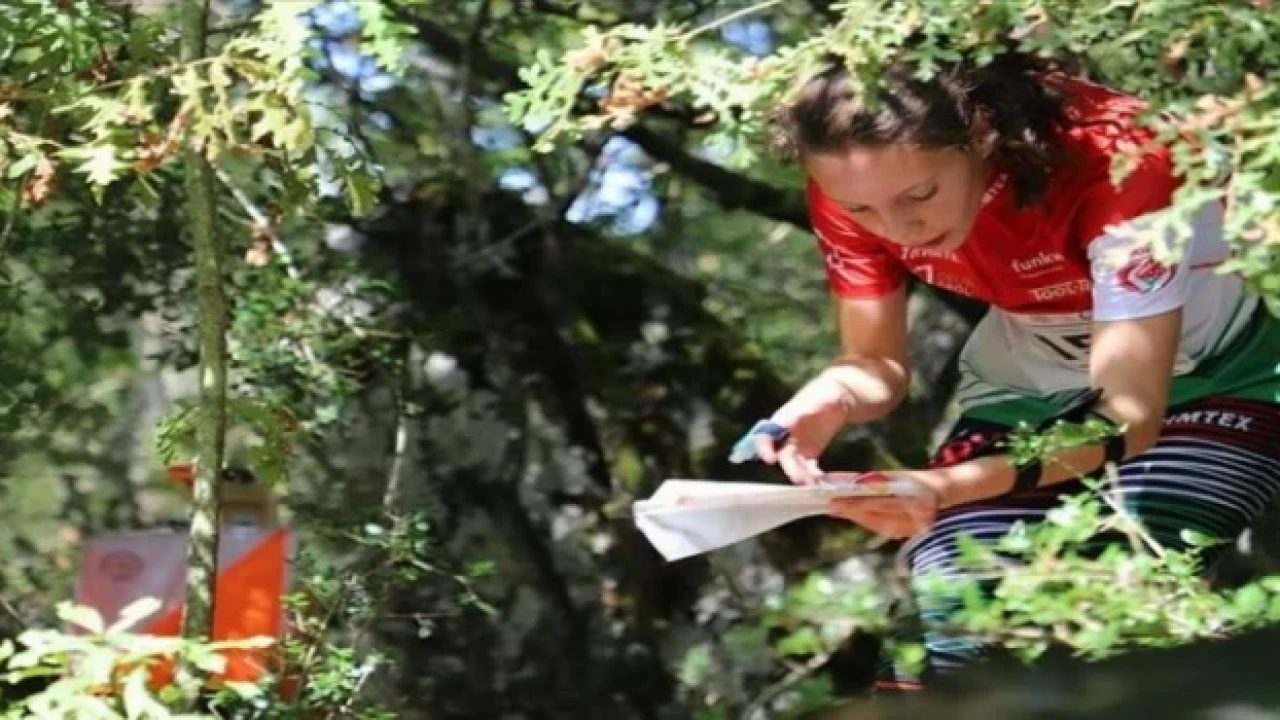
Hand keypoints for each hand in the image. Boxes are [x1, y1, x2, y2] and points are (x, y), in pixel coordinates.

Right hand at [751, 369, 856, 484]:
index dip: (763, 448)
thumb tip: (785, 420)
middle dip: (790, 469)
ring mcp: (798, 445)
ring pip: (794, 465)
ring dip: (801, 475)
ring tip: (814, 484)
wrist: (841, 395)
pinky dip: (812, 476)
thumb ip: (800, 410)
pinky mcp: (810, 452)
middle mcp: (786, 435)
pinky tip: (822, 482)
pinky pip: (807, 468)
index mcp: (782, 420)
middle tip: (802, 480)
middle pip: (782, 455)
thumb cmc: (825, 393)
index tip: (769, 459)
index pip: (764, 435)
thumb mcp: (815, 398)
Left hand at [827, 470, 942, 538]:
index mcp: (913, 501)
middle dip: (850, 512)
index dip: (855, 504)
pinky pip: (880, 528)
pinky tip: (852, 515)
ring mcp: (910, 529)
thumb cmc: (917, 480)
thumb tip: (847, 483)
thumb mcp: (898, 476)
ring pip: (875, 524)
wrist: (943, 492)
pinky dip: (866, 521)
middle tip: (830, 505)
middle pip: (874, 517)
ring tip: (836, 510)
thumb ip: (875, 481)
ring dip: (855, 517)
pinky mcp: (906, 533)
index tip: (835, 500)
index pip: (878, 504)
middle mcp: (913, 518)